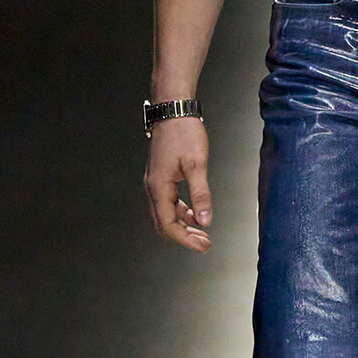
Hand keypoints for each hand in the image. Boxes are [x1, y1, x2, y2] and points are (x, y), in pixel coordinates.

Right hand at [144, 117, 211, 250]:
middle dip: (184, 236)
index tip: (203, 246)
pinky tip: (195, 213)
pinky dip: (181, 211)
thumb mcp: (197, 165)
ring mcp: (155, 182)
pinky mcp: (161, 177)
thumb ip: (201, 194)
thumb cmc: (184, 134)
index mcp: (158, 187)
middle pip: (164, 223)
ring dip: (183, 225)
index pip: (168, 225)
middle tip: (205, 243)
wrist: (173, 111)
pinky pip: (168, 202)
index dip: (185, 239)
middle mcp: (152, 187)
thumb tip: (205, 220)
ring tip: (202, 232)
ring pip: (166, 214)